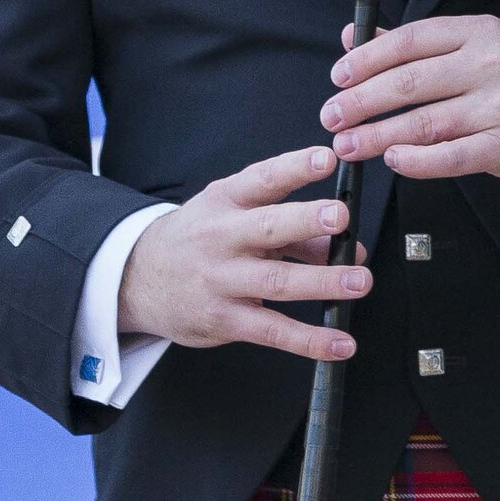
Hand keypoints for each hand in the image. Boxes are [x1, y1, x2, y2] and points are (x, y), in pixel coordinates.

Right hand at [116, 145, 371, 361]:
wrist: (139, 278)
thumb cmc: (202, 240)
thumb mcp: (235, 218)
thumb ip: (294, 229)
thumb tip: (350, 245)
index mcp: (226, 200)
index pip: (263, 179)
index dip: (295, 167)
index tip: (326, 158)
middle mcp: (221, 236)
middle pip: (267, 227)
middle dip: (306, 221)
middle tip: (342, 216)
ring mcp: (221, 279)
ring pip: (276, 281)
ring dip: (322, 282)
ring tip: (360, 280)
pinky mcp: (224, 318)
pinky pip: (272, 330)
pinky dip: (309, 340)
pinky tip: (340, 342)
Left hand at [324, 15, 499, 186]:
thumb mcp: (475, 44)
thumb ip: (415, 44)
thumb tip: (353, 40)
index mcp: (477, 33)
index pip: (410, 41)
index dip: (367, 59)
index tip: (339, 77)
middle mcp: (487, 66)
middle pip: (409, 83)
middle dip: (361, 102)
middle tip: (332, 116)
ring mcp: (498, 107)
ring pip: (423, 123)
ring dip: (377, 136)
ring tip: (348, 144)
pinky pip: (450, 157)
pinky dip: (415, 161)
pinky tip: (393, 160)